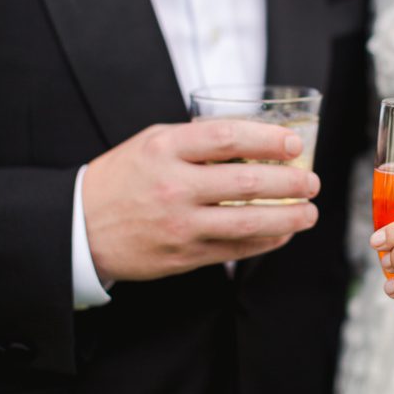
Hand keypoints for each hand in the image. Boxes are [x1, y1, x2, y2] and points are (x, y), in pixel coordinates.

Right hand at [82, 119, 320, 283]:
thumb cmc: (120, 179)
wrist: (81, 227)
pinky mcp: (184, 256)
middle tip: (312, 181)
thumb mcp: (149, 143)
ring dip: (290, 217)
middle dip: (292, 182)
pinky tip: (282, 233)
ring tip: (310, 212)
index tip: (294, 144)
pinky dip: (266, 242)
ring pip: (250, 222)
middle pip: (249, 182)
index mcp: (165, 148)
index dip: (269, 140)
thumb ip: (195, 139)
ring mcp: (180, 224)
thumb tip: (252, 138)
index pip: (230, 137)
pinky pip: (237, 250)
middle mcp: (174, 186)